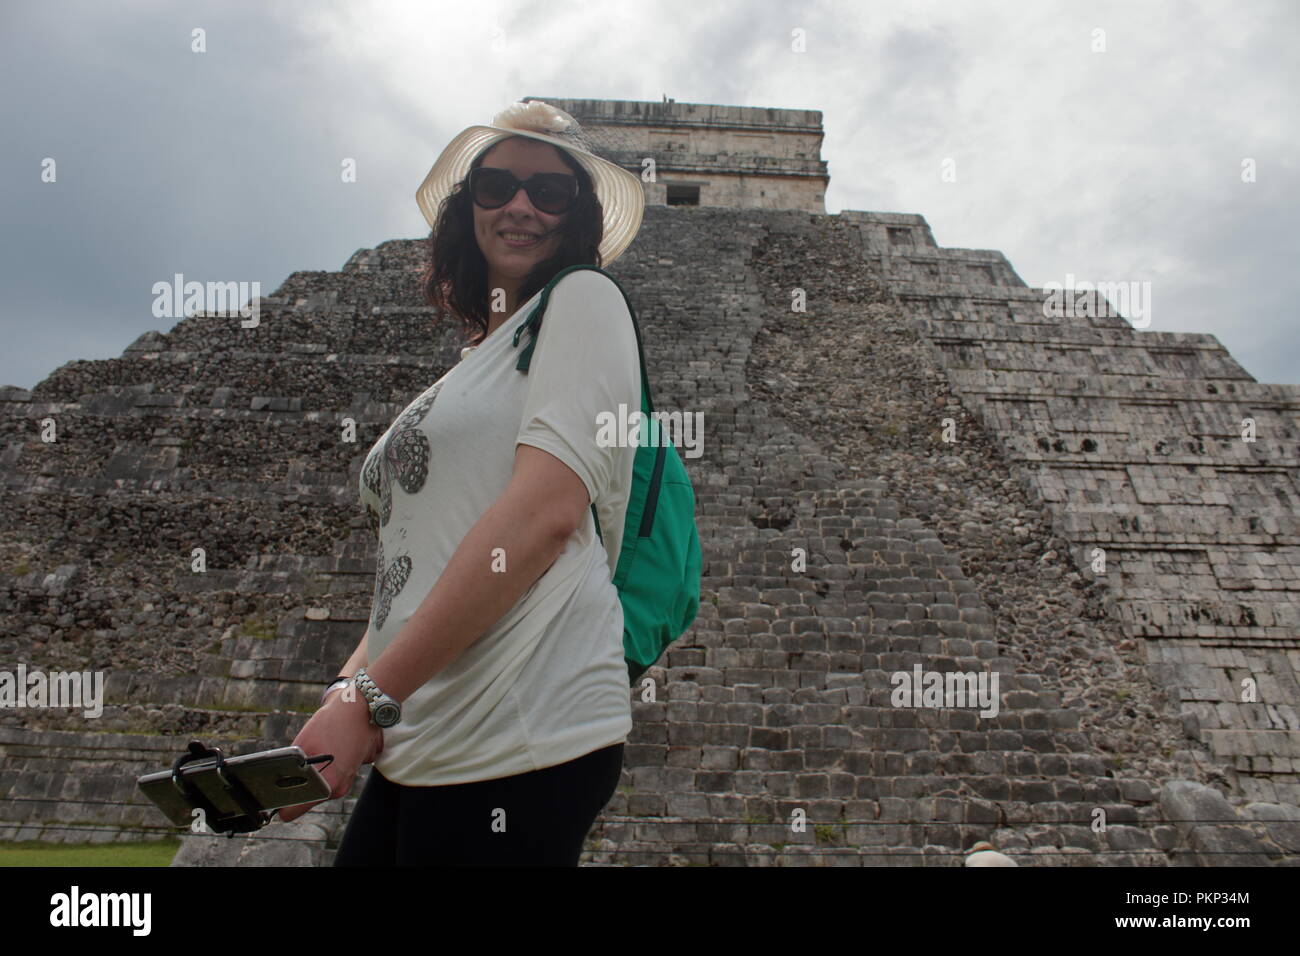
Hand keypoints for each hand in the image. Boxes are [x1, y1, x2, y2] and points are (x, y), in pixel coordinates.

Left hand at [277, 687, 383, 822]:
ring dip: (312, 774)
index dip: (279, 805)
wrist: (362, 708)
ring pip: (319, 785)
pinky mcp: (352, 770)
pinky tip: (324, 748)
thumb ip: (290, 767)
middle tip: (290, 766)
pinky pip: (331, 775)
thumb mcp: (303, 744)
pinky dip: (324, 767)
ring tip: (312, 752)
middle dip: (297, 785)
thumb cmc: (332, 723)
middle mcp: (339, 788)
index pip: (293, 811)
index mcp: (327, 784)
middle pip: (307, 797)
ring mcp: (348, 780)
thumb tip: (277, 781)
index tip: (271, 796)